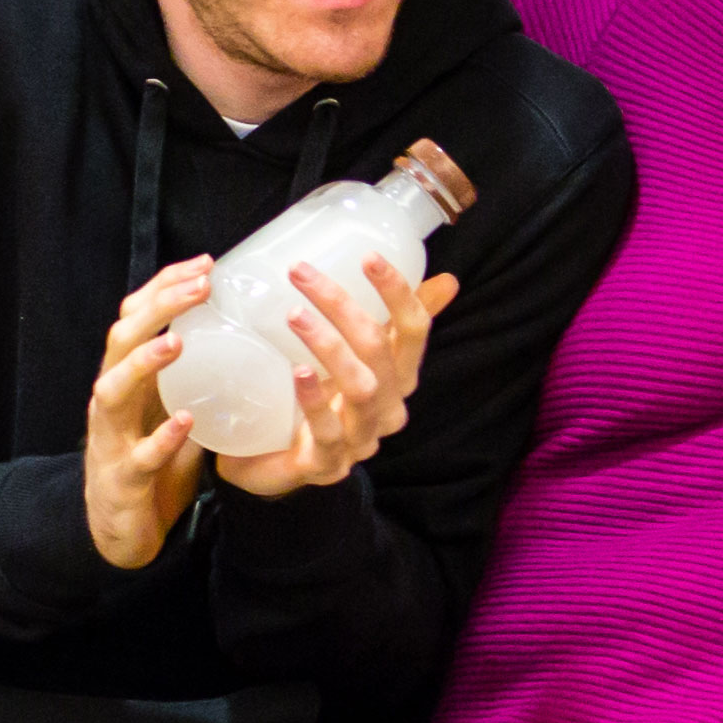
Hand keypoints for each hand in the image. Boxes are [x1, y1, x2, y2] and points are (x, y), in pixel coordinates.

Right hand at [83, 255, 210, 572]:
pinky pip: (140, 455)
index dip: (165, 286)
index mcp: (126, 377)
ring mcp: (111, 436)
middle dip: (158, 308)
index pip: (136, 317)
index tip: (206, 262)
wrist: (119, 525)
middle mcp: (111, 398)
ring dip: (145, 363)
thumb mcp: (172, 407)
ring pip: (113, 389)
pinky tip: (186, 421)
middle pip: (121, 338)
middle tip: (201, 285)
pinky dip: (162, 437)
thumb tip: (252, 341)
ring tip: (179, 342)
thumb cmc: (150, 459)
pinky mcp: (124, 476)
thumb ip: (198, 379)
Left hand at [211, 254, 452, 499]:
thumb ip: (389, 322)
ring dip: (329, 346)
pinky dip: (314, 399)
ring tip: (294, 314)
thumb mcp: (354, 359)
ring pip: (360, 387)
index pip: (413, 330)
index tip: (367, 256)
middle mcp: (388, 407)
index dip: (398, 292)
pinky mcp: (327, 462)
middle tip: (300, 272)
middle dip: (342, 306)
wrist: (274, 466)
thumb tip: (448, 279)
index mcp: (399, 377)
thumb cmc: (318, 402)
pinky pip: (327, 431)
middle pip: (379, 350)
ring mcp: (360, 437)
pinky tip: (298, 372)